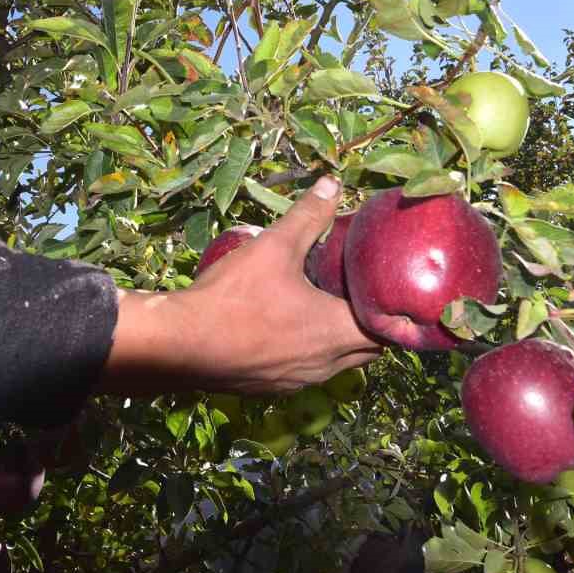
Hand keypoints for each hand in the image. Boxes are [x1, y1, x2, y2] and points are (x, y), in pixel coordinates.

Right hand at [95, 176, 382, 396]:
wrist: (180, 345)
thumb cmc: (234, 296)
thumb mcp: (274, 247)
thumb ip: (309, 216)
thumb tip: (333, 184)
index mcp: (336, 333)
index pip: (388, 332)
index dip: (393, 311)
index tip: (389, 289)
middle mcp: (326, 365)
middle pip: (368, 351)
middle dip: (369, 324)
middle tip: (359, 292)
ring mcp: (299, 381)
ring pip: (337, 363)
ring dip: (339, 340)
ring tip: (326, 307)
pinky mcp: (273, 388)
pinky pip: (307, 371)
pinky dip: (310, 352)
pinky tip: (288, 327)